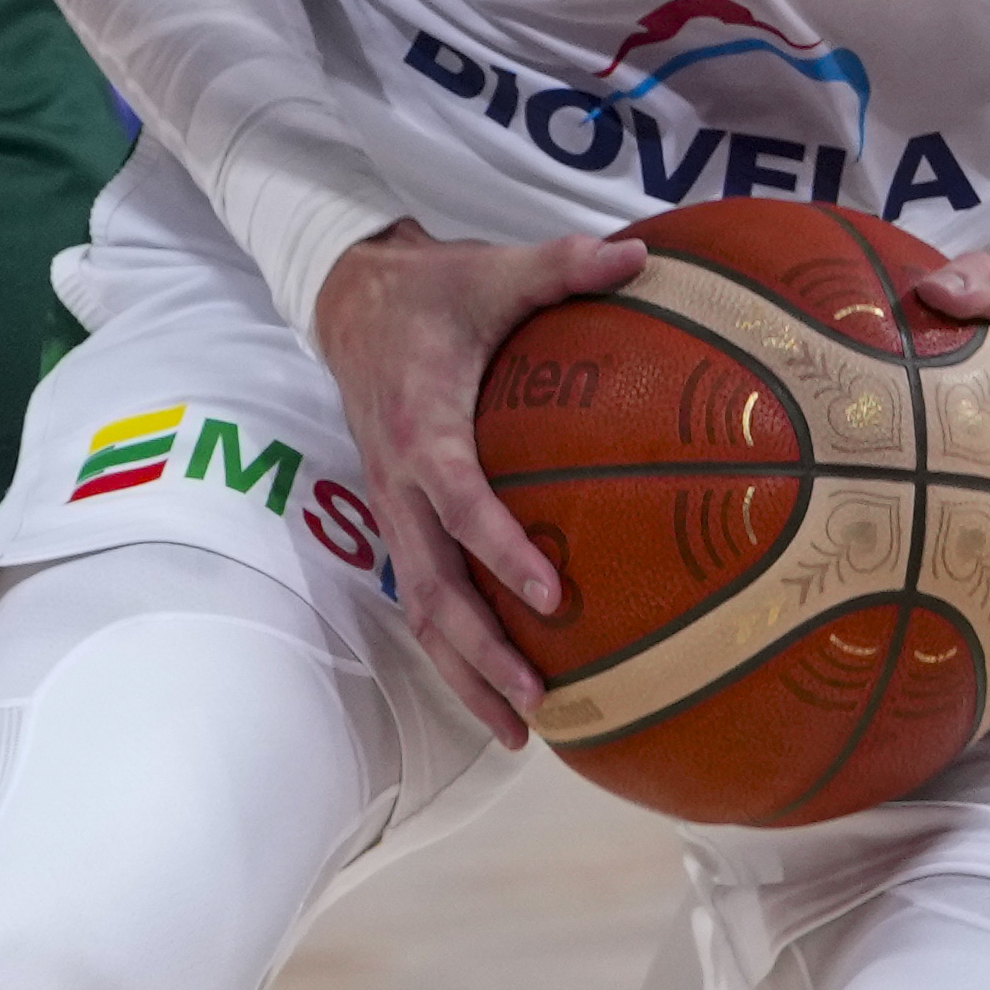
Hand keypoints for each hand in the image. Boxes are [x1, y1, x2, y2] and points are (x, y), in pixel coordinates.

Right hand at [312, 221, 648, 741]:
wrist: (349, 297)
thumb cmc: (432, 289)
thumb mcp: (494, 269)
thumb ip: (563, 267)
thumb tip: (640, 258)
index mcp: (423, 424)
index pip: (460, 500)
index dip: (501, 550)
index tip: (551, 597)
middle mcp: (399, 478)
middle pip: (431, 587)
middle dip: (480, 653)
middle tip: (538, 704)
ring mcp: (392, 504)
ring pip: (419, 607)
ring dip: (464, 671)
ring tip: (522, 730)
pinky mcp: (396, 515)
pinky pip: (421, 592)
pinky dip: (454, 646)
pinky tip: (500, 684)